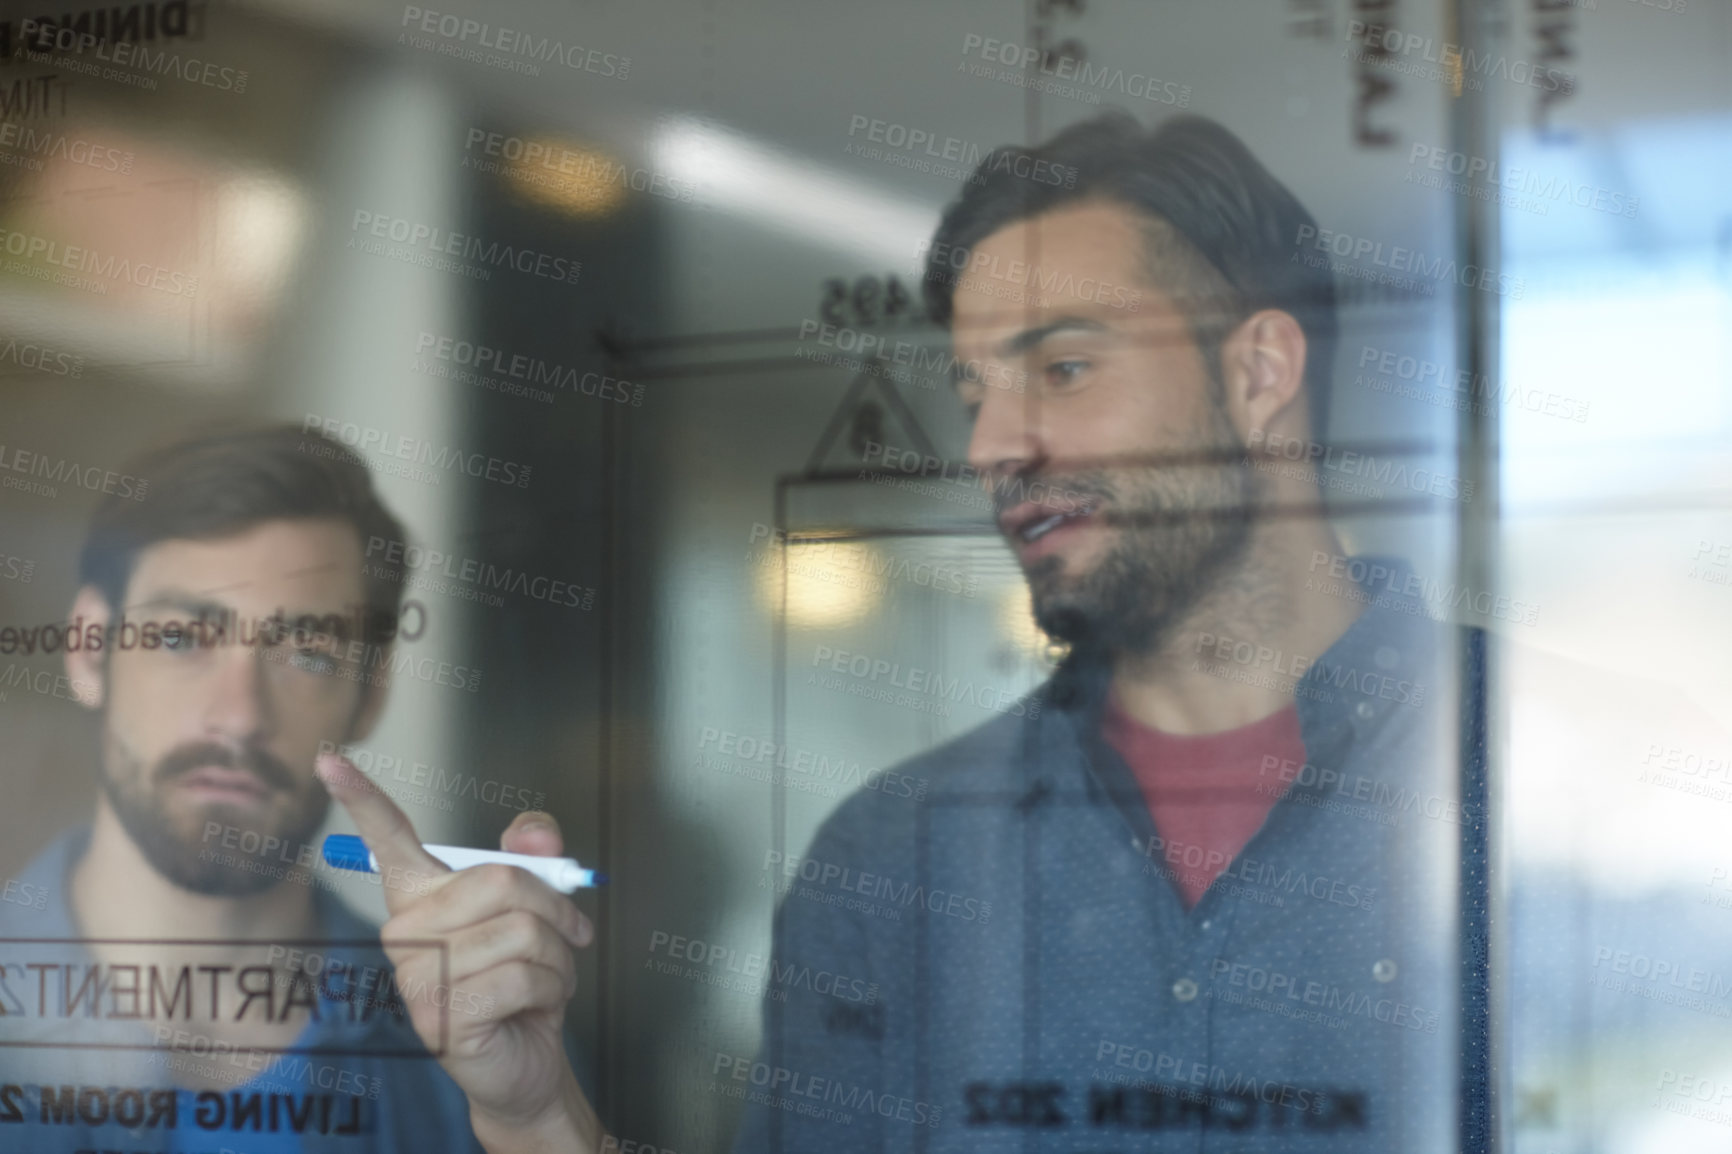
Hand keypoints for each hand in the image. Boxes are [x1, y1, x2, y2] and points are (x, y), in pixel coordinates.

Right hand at [316, 753, 606, 1152]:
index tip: (329, 759)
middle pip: (500, 880)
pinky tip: (534, 1006)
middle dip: (555, 908)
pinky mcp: (438, 1016)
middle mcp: (405, 931)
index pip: (389, 837)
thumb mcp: (538, 913)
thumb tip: (536, 829)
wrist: (525, 1059)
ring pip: (521, 930)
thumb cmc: (523, 980)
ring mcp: (415, 975)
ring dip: (559, 956)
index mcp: (422, 896)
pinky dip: (552, 988)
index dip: (361, 796)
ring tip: (545, 977)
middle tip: (568, 935)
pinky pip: (522, 975)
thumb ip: (537, 861)